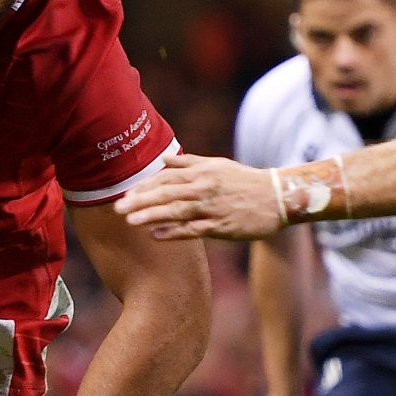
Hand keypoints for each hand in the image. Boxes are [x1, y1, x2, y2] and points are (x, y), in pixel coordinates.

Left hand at [113, 152, 286, 240]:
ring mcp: (213, 207)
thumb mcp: (218, 165)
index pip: (167, 177)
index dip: (145, 185)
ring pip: (177, 211)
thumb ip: (189, 162)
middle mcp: (205, 188)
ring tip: (131, 221)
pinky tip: (156, 235)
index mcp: (202, 172)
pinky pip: (194, 230)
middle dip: (141, 200)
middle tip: (118, 208)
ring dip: (152, 215)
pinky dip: (174, 232)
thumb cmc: (245, 181)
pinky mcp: (221, 226)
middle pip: (167, 193)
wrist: (278, 197)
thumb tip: (164, 159)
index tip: (126, 193)